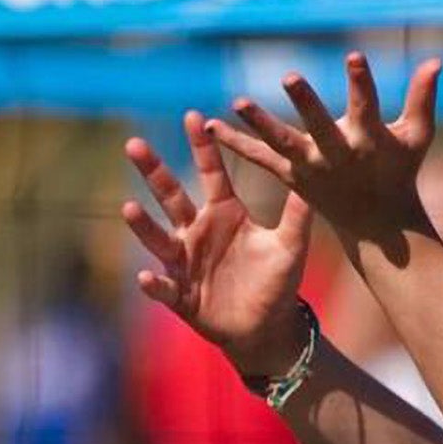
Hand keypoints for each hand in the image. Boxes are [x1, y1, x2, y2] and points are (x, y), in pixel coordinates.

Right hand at [120, 113, 313, 379]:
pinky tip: (146, 277)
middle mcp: (198, 233)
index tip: (193, 115)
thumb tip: (313, 172)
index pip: (210, 173)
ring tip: (129, 207)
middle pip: (171, 196)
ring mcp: (186, 264)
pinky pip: (164, 288)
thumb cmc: (279, 283)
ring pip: (159, 239)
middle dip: (153, 171)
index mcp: (225, 214)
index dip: (202, 146)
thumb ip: (297, 212)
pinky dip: (154, 284)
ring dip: (143, 225)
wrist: (267, 328)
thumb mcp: (292, 244)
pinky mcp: (181, 296)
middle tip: (133, 143)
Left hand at [211, 52, 441, 252]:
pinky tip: (210, 126)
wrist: (377, 224)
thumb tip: (436, 61)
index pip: (365, 104)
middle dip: (306, 102)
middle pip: (318, 125)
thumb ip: (422, 99)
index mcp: (367, 139)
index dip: (361, 82)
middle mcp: (335, 153)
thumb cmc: (400, 170)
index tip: (353, 56)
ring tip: (238, 102)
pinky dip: (235, 144)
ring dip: (259, 123)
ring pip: (282, 143)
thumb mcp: (417, 137)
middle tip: (290, 76)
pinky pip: (259, 159)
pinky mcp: (291, 176)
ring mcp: (310, 167)